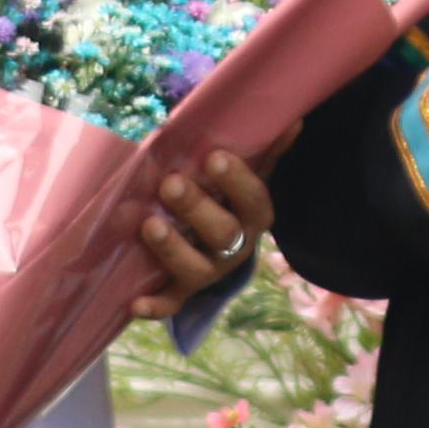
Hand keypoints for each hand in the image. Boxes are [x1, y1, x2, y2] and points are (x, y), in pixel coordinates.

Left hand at [134, 146, 278, 307]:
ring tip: (149, 225)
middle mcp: (235, 248)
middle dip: (196, 209)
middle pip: (222, 234)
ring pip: (196, 269)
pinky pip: (171, 303)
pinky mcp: (182, 292)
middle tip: (170, 183)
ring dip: (173, 249)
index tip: (215, 157)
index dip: (237, 181)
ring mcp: (209, 272)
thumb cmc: (228, 199)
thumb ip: (267, 150)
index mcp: (253, 217)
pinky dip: (155, 307)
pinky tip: (134, 303)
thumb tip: (294, 120)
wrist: (220, 248)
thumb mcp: (249, 176)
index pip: (254, 199)